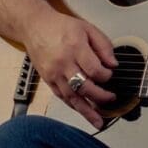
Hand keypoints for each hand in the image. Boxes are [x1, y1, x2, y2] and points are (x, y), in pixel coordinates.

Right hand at [24, 10, 118, 128]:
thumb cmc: (61, 26)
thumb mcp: (87, 28)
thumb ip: (103, 45)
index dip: (106, 76)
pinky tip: (83, 112)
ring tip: (99, 121)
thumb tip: (113, 63)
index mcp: (75, 47)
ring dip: (87, 111)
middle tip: (111, 99)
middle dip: (100, 96)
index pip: (94, 69)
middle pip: (84, 86)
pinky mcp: (48, 80)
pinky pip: (62, 96)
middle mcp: (63, 63)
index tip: (110, 75)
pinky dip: (74, 105)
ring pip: (72, 97)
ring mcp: (54, 73)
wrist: (34, 27)